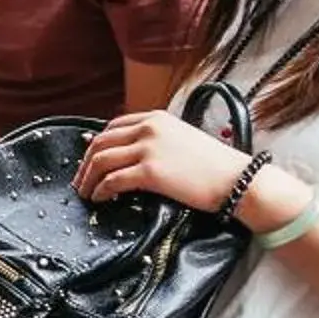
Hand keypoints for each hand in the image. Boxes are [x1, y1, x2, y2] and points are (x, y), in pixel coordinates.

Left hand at [74, 110, 254, 213]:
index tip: (90, 160)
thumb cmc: (216, 166)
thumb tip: (134, 154)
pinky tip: (99, 199)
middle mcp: (149, 128)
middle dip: (85, 163)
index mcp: (156, 118)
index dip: (97, 144)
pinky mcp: (150, 172)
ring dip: (87, 179)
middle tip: (80, 181)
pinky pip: (112, 180)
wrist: (238, 180)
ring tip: (85, 193)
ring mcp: (148, 149)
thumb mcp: (183, 140)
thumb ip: (158, 140)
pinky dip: (100, 190)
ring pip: (101, 161)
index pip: (113, 126)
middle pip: (101, 142)